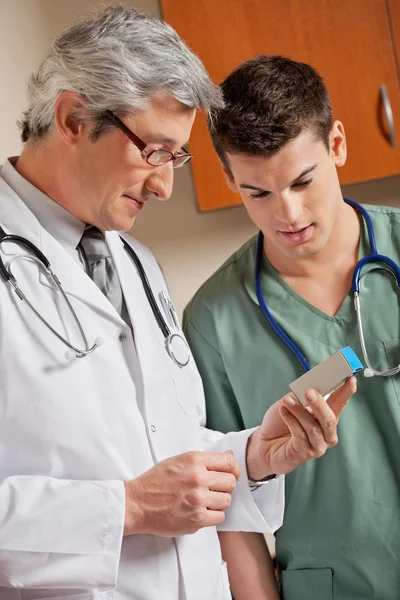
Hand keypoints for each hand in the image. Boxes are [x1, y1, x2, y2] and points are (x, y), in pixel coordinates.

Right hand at [124, 450, 240, 535]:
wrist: (136, 503)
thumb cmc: (156, 481)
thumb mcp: (179, 460)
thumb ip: (205, 459)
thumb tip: (229, 457)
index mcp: (194, 460)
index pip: (229, 463)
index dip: (233, 469)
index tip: (229, 474)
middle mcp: (198, 479)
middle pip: (230, 483)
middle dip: (224, 486)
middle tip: (213, 489)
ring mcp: (197, 500)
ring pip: (226, 501)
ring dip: (218, 502)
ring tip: (204, 501)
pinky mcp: (196, 520)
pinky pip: (219, 517)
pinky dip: (212, 516)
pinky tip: (200, 511)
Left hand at [246, 377, 356, 479]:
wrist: (264, 443)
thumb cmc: (280, 421)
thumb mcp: (291, 402)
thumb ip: (301, 396)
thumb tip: (308, 388)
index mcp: (326, 416)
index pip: (340, 402)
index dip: (346, 391)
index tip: (350, 379)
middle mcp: (326, 432)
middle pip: (329, 419)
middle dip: (320, 404)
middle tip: (309, 391)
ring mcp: (318, 445)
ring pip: (313, 427)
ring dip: (299, 411)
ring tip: (287, 400)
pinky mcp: (305, 453)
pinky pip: (300, 435)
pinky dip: (291, 420)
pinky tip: (283, 410)